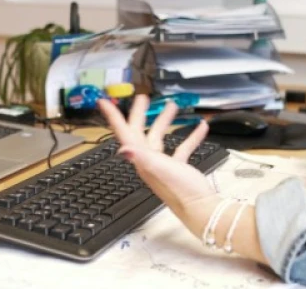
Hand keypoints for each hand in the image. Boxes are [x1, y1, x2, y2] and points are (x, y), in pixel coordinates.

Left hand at [97, 96, 218, 232]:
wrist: (199, 209)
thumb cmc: (179, 190)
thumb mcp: (159, 169)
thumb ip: (142, 158)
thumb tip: (122, 149)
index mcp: (141, 158)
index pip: (124, 133)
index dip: (113, 117)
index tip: (105, 103)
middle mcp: (148, 160)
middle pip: (140, 132)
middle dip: (140, 114)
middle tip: (143, 97)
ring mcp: (163, 164)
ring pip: (160, 138)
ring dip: (165, 121)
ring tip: (173, 106)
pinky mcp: (178, 168)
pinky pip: (182, 148)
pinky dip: (190, 136)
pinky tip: (200, 127)